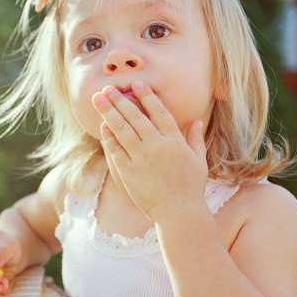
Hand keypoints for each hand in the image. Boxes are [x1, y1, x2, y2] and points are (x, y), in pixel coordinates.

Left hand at [92, 81, 208, 222]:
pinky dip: (109, 136)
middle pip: (136, 117)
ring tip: (98, 99)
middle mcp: (157, 146)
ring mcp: (141, 158)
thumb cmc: (191, 187)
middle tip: (107, 88)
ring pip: (122, 129)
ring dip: (109, 112)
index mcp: (175, 141)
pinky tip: (103, 125)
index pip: (159, 112)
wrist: (178, 212)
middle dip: (120, 100)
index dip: (147, 96)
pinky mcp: (129, 171)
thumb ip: (195, 139)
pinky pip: (116, 150)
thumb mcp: (199, 161)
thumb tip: (196, 121)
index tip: (136, 84)